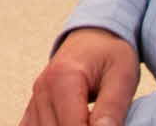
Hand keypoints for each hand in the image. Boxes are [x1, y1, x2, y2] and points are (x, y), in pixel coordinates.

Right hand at [20, 27, 139, 125]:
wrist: (93, 37)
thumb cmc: (110, 53)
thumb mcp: (122, 75)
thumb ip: (112, 107)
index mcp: (63, 79)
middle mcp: (42, 90)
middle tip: (100, 124)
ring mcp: (34, 100)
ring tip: (89, 120)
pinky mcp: (33, 108)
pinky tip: (69, 123)